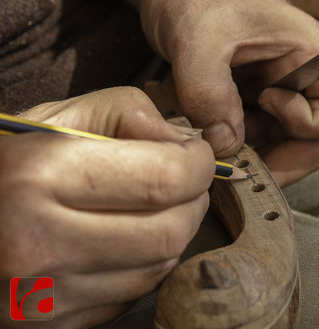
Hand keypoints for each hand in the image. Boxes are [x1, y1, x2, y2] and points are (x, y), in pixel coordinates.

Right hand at [0, 87, 213, 327]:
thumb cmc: (4, 163)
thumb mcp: (52, 116)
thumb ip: (125, 111)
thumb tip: (183, 142)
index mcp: (39, 176)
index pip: (164, 179)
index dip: (198, 164)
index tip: (197, 154)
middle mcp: (40, 242)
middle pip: (171, 230)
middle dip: (195, 199)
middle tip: (187, 180)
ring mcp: (44, 294)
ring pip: (160, 265)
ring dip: (176, 230)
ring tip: (158, 205)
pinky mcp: (51, 325)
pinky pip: (134, 292)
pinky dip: (147, 262)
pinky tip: (127, 238)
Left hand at [113, 0, 318, 185]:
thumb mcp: (196, 42)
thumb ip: (210, 97)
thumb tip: (225, 147)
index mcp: (311, 53)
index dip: (311, 125)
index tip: (265, 104)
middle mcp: (305, 75)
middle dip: (286, 156)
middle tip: (243, 164)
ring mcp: (283, 89)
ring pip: (292, 142)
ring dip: (261, 154)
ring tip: (220, 148)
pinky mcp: (259, 99)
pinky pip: (265, 136)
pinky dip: (244, 146)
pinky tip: (214, 139)